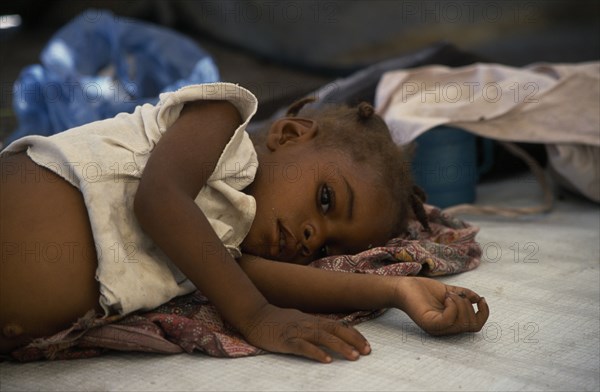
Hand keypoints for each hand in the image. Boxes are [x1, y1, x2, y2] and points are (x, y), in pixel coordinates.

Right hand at [241, 304, 370, 362]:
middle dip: (353, 340)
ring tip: (353, 356)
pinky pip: (303, 346)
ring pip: (323, 337)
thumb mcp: (300, 320)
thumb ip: (315, 327)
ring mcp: (297, 331)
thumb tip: (332, 333)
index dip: (354, 335)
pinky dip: (316, 352)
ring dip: (340, 346)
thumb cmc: (277, 320)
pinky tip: (326, 360)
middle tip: (367, 352)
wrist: (255, 316)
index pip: (338, 326)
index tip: (367, 345)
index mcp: (313, 320)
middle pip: (335, 330)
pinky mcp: (286, 340)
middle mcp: (308, 323)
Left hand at [394, 277, 488, 335]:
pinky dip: (453, 306)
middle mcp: (445, 330)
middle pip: (472, 325)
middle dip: (469, 306)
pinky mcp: (430, 323)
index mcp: (451, 324)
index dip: (483, 314)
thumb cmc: (423, 290)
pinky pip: (450, 320)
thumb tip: (478, 299)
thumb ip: (463, 295)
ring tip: (448, 294)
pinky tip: (446, 297)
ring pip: (463, 323)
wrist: (403, 286)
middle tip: (454, 294)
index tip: (481, 299)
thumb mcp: (448, 291)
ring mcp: (437, 328)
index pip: (475, 326)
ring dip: (461, 303)